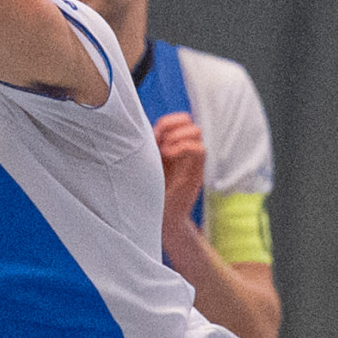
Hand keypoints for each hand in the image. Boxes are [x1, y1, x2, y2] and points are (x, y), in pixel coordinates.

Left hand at [154, 111, 206, 230]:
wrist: (159, 217)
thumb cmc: (148, 192)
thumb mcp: (145, 164)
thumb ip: (147, 146)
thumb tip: (137, 127)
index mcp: (173, 146)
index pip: (179, 119)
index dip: (167, 122)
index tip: (154, 136)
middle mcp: (184, 151)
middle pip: (189, 121)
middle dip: (172, 126)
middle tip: (159, 142)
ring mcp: (192, 161)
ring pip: (196, 131)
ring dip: (177, 136)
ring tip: (164, 150)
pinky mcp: (196, 172)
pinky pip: (200, 149)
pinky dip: (183, 147)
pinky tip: (168, 155)